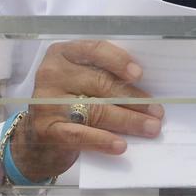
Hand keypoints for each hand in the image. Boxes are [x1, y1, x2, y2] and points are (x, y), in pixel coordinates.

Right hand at [10, 40, 162, 181]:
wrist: (37, 140)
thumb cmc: (69, 103)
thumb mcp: (81, 82)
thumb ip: (104, 77)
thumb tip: (146, 89)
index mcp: (63, 54)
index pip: (94, 50)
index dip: (119, 61)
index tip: (140, 75)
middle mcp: (51, 74)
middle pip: (101, 84)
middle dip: (134, 99)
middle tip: (157, 112)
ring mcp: (46, 102)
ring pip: (95, 110)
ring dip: (128, 120)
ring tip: (150, 127)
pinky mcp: (45, 129)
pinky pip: (79, 134)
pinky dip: (103, 140)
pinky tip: (121, 145)